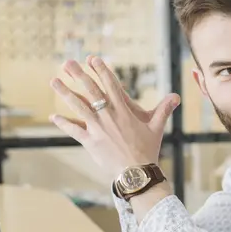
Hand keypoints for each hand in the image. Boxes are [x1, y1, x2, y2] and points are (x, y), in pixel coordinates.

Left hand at [49, 56, 178, 176]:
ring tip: (54, 81)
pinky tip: (54, 116)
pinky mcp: (90, 141)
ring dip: (65, 93)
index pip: (111, 85)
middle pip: (91, 91)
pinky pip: (74, 130)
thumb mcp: (156, 128)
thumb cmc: (147, 150)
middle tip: (67, 63)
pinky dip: (64, 123)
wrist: (136, 172)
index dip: (101, 70)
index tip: (93, 59)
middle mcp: (109, 116)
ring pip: (78, 106)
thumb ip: (164, 109)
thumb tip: (176, 96)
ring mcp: (98, 128)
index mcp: (123, 111)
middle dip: (78, 75)